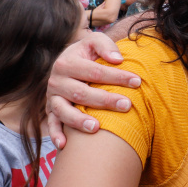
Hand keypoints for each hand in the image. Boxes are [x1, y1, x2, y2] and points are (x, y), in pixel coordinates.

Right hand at [46, 33, 139, 147]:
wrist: (67, 61)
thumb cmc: (87, 53)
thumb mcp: (94, 41)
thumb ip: (105, 46)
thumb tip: (118, 59)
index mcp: (67, 62)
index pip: (95, 72)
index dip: (116, 77)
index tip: (137, 81)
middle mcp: (56, 80)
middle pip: (81, 93)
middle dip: (105, 100)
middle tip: (127, 105)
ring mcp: (52, 97)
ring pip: (63, 111)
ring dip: (79, 120)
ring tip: (97, 127)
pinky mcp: (50, 110)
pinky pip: (51, 123)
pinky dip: (55, 134)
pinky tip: (64, 145)